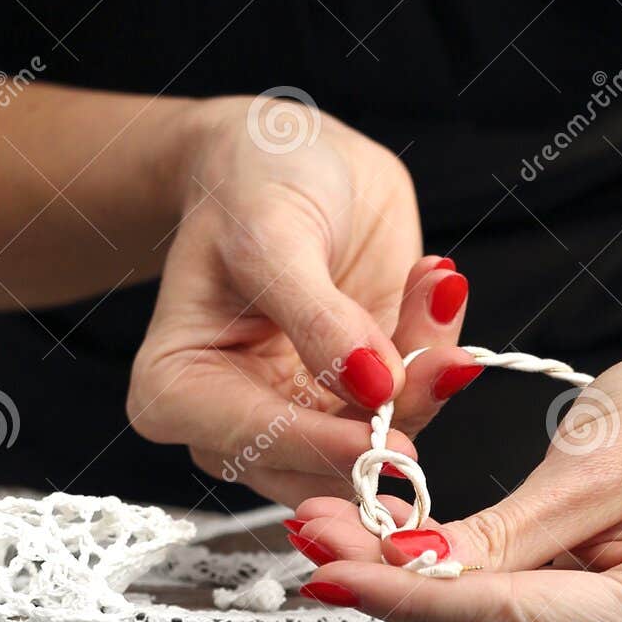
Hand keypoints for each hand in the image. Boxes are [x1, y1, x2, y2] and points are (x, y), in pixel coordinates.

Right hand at [127, 96, 474, 506]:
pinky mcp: (360, 400)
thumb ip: (318, 318)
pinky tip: (435, 286)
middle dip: (392, 419)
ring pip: (380, 443)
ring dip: (425, 374)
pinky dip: (436, 351)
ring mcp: (305, 417)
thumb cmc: (250, 184)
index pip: (253, 441)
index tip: (385, 442)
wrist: (288, 154)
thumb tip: (374, 385)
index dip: (323, 446)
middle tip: (443, 360)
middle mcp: (236, 424)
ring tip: (435, 288)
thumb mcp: (272, 235)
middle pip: (322, 467)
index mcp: (178, 392)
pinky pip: (414, 402)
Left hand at [288, 297, 621, 621]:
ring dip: (416, 599)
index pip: (508, 621)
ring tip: (346, 539)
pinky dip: (457, 601)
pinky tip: (406, 560)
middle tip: (317, 537)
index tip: (328, 569)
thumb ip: (493, 536)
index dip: (404, 596)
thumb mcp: (587, 464)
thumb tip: (398, 572)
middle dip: (396, 592)